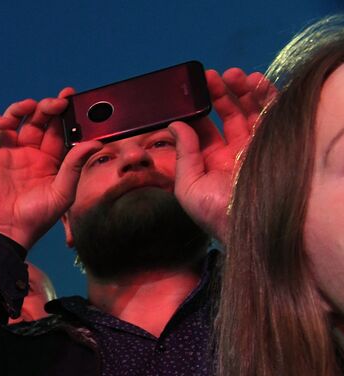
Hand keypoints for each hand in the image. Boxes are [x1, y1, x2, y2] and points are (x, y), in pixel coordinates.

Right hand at [0, 92, 104, 248]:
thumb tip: (95, 143)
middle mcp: (29, 153)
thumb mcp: (63, 192)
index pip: (58, 129)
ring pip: (14, 120)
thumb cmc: (36, 218)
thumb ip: (76, 165)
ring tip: (29, 107)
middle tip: (56, 103)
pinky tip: (4, 122)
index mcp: (49, 160)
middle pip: (38, 120)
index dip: (64, 112)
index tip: (71, 97)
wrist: (6, 231)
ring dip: (21, 108)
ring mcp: (7, 153)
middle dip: (47, 107)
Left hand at [169, 68, 273, 240]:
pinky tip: (255, 82)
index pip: (203, 129)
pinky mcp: (273, 142)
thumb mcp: (188, 186)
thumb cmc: (215, 213)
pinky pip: (271, 114)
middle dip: (219, 94)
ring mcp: (254, 147)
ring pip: (249, 110)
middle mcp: (232, 152)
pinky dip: (265, 96)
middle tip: (210, 77)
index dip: (197, 109)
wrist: (250, 225)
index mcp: (209, 162)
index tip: (191, 90)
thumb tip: (175, 125)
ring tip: (233, 75)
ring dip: (241, 90)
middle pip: (226, 115)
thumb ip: (183, 154)